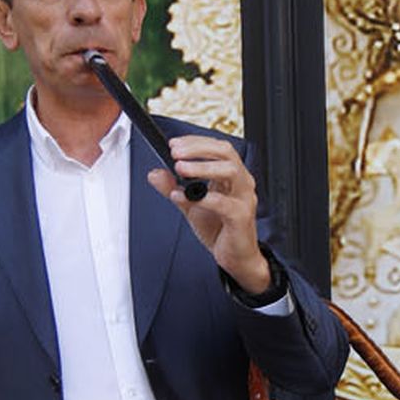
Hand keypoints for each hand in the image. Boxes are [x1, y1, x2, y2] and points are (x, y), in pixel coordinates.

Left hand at [146, 135, 265, 287]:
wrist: (235, 256)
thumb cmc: (220, 228)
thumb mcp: (190, 205)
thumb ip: (174, 188)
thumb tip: (156, 174)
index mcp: (231, 176)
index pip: (217, 148)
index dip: (195, 142)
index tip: (174, 144)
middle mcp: (241, 182)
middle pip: (225, 153)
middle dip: (198, 149)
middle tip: (175, 153)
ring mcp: (244, 198)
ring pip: (230, 171)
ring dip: (203, 167)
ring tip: (181, 169)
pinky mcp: (241, 217)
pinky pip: (224, 203)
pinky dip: (202, 198)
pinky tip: (183, 197)